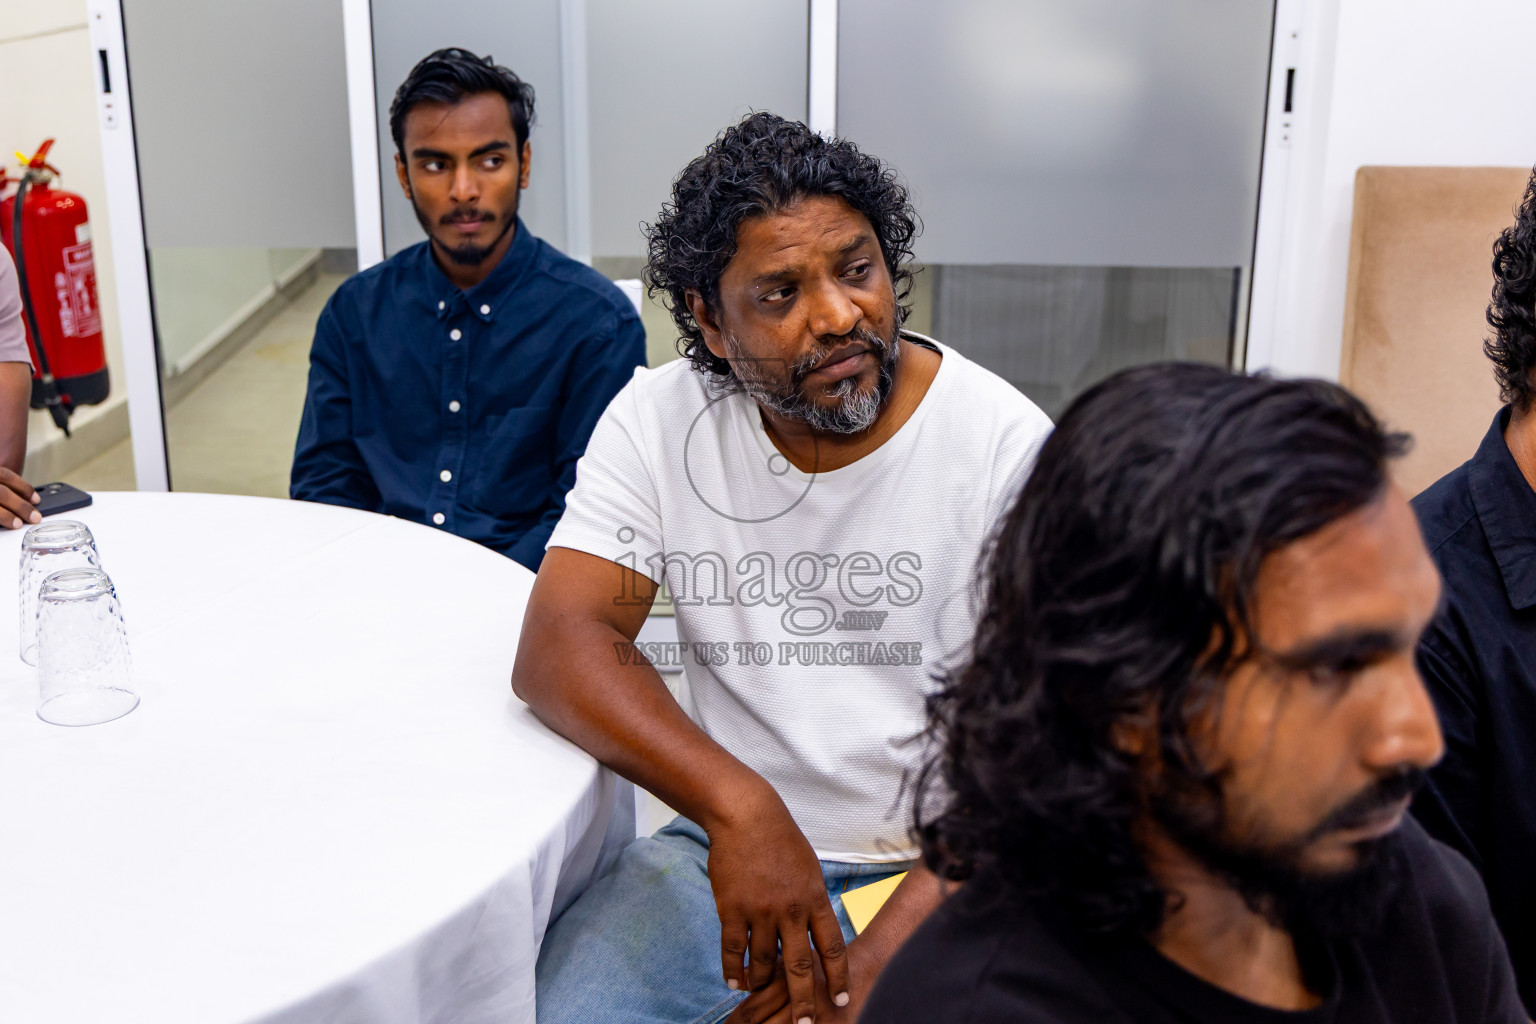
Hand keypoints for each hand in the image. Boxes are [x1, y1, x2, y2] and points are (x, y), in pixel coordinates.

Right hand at [0, 467, 40, 528]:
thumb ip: (2, 488)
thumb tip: (24, 501)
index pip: (4, 474)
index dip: (23, 487)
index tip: (36, 499)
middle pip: (0, 492)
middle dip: (20, 505)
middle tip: (34, 517)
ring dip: (5, 516)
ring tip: (17, 524)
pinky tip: (1, 527)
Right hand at [706, 783, 849, 1022]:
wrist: (746, 816)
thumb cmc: (781, 840)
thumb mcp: (809, 869)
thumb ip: (813, 902)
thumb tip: (818, 933)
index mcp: (814, 899)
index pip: (832, 948)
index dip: (837, 978)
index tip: (841, 1001)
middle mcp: (790, 910)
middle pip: (800, 967)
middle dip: (804, 1002)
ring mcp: (760, 911)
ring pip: (763, 963)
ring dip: (762, 984)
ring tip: (762, 995)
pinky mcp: (732, 909)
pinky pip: (733, 950)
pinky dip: (733, 971)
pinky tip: (736, 984)